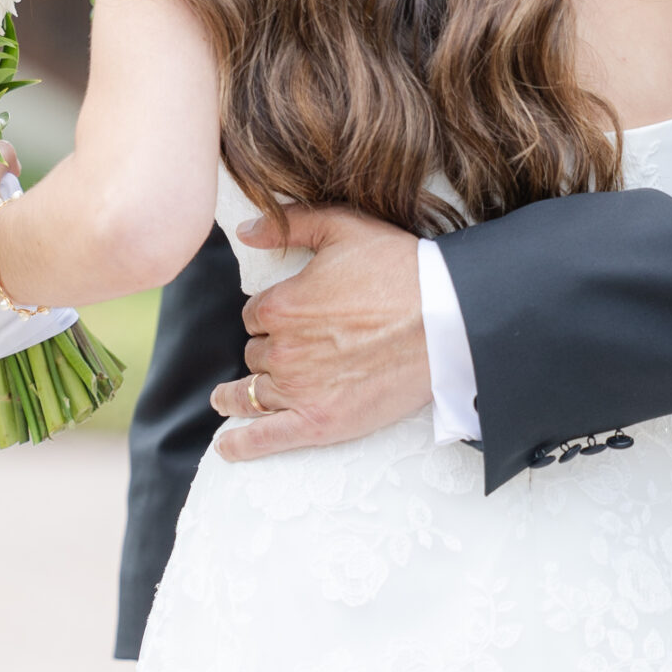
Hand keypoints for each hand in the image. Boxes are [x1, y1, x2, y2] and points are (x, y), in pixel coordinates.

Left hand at [209, 205, 429, 459]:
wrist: (446, 320)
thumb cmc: (400, 270)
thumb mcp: (344, 226)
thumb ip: (290, 224)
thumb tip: (245, 229)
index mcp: (282, 305)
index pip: (255, 315)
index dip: (269, 315)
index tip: (289, 317)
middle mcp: (283, 349)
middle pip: (256, 353)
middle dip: (268, 350)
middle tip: (293, 349)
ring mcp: (299, 389)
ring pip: (252, 393)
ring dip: (237, 396)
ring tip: (225, 399)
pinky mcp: (320, 422)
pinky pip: (267, 438)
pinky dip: (242, 444)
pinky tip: (227, 447)